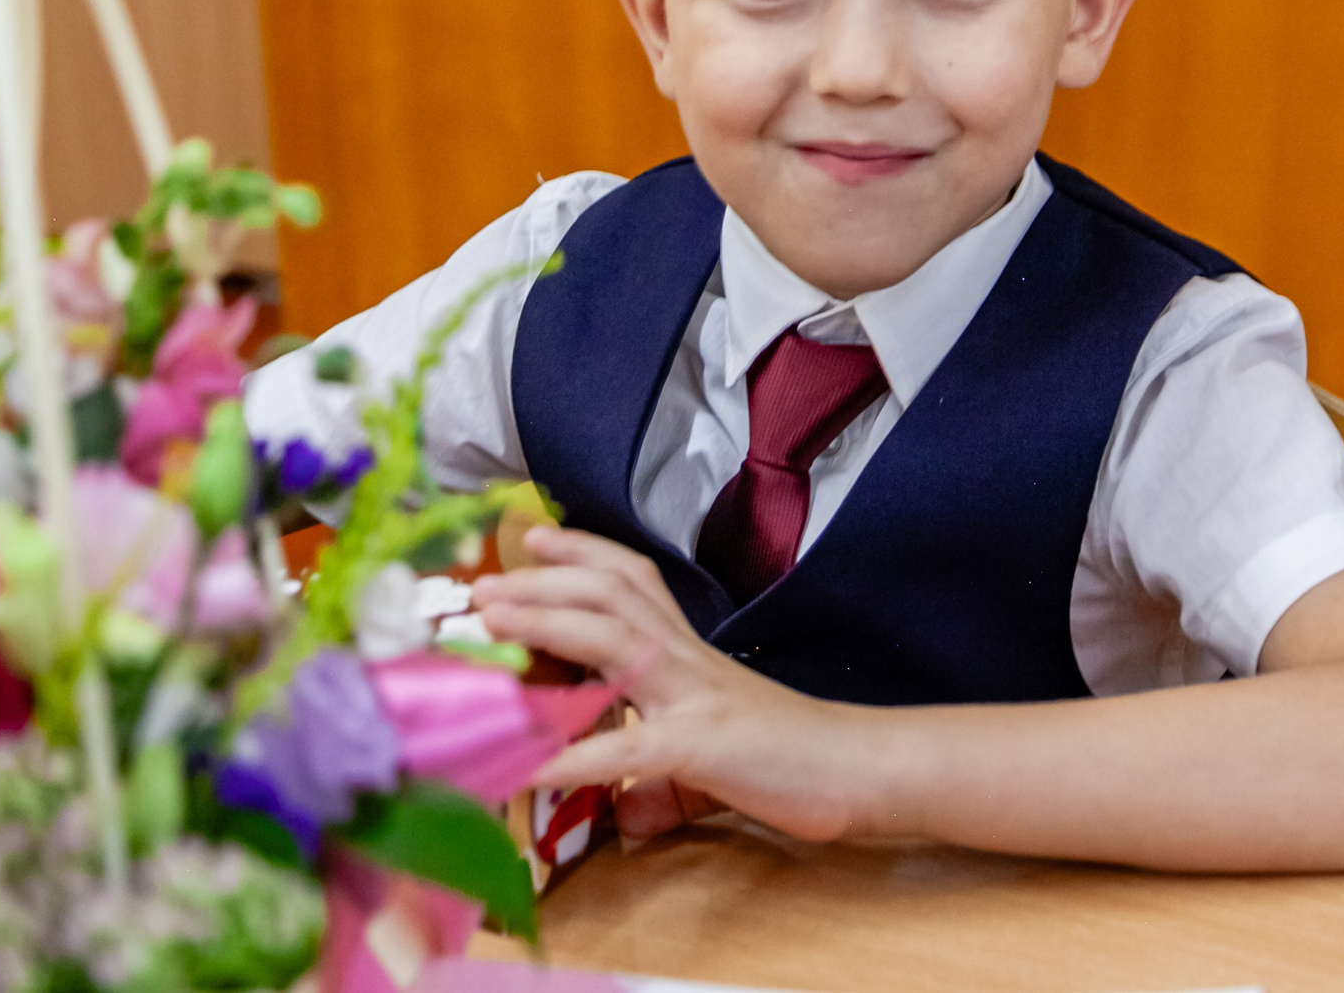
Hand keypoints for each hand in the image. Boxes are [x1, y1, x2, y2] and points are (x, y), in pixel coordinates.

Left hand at [468, 526, 881, 841]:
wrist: (859, 768)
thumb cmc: (792, 758)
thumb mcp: (712, 749)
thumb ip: (660, 767)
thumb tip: (621, 803)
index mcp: (689, 652)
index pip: (634, 580)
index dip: (582, 553)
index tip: (533, 539)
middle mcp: (686, 659)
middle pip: (610, 594)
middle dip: (542, 580)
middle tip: (483, 581)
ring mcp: (692, 697)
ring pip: (612, 637)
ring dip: (545, 621)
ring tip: (493, 619)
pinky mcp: (698, 747)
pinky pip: (624, 747)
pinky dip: (570, 754)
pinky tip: (524, 765)